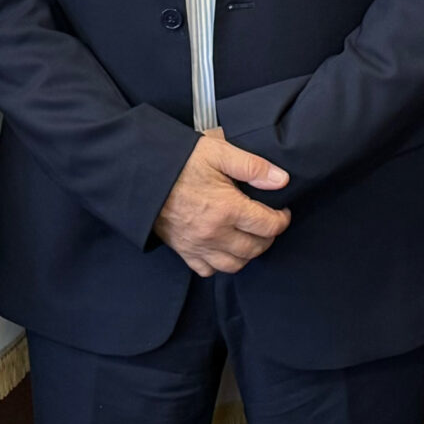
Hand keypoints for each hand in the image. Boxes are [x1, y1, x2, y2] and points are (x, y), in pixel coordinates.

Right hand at [155, 130, 290, 276]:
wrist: (141, 175)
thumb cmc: (179, 161)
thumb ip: (252, 166)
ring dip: (248, 254)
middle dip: (268, 237)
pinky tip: (223, 249)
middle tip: (267, 223)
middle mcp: (214, 233)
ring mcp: (198, 245)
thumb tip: (281, 180)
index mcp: (227, 208)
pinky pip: (208, 270)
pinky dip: (220, 264)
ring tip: (249, 237)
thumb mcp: (217, 153)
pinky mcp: (183, 251)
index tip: (282, 211)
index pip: (268, 226)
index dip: (282, 219)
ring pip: (235, 265)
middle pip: (255, 249)